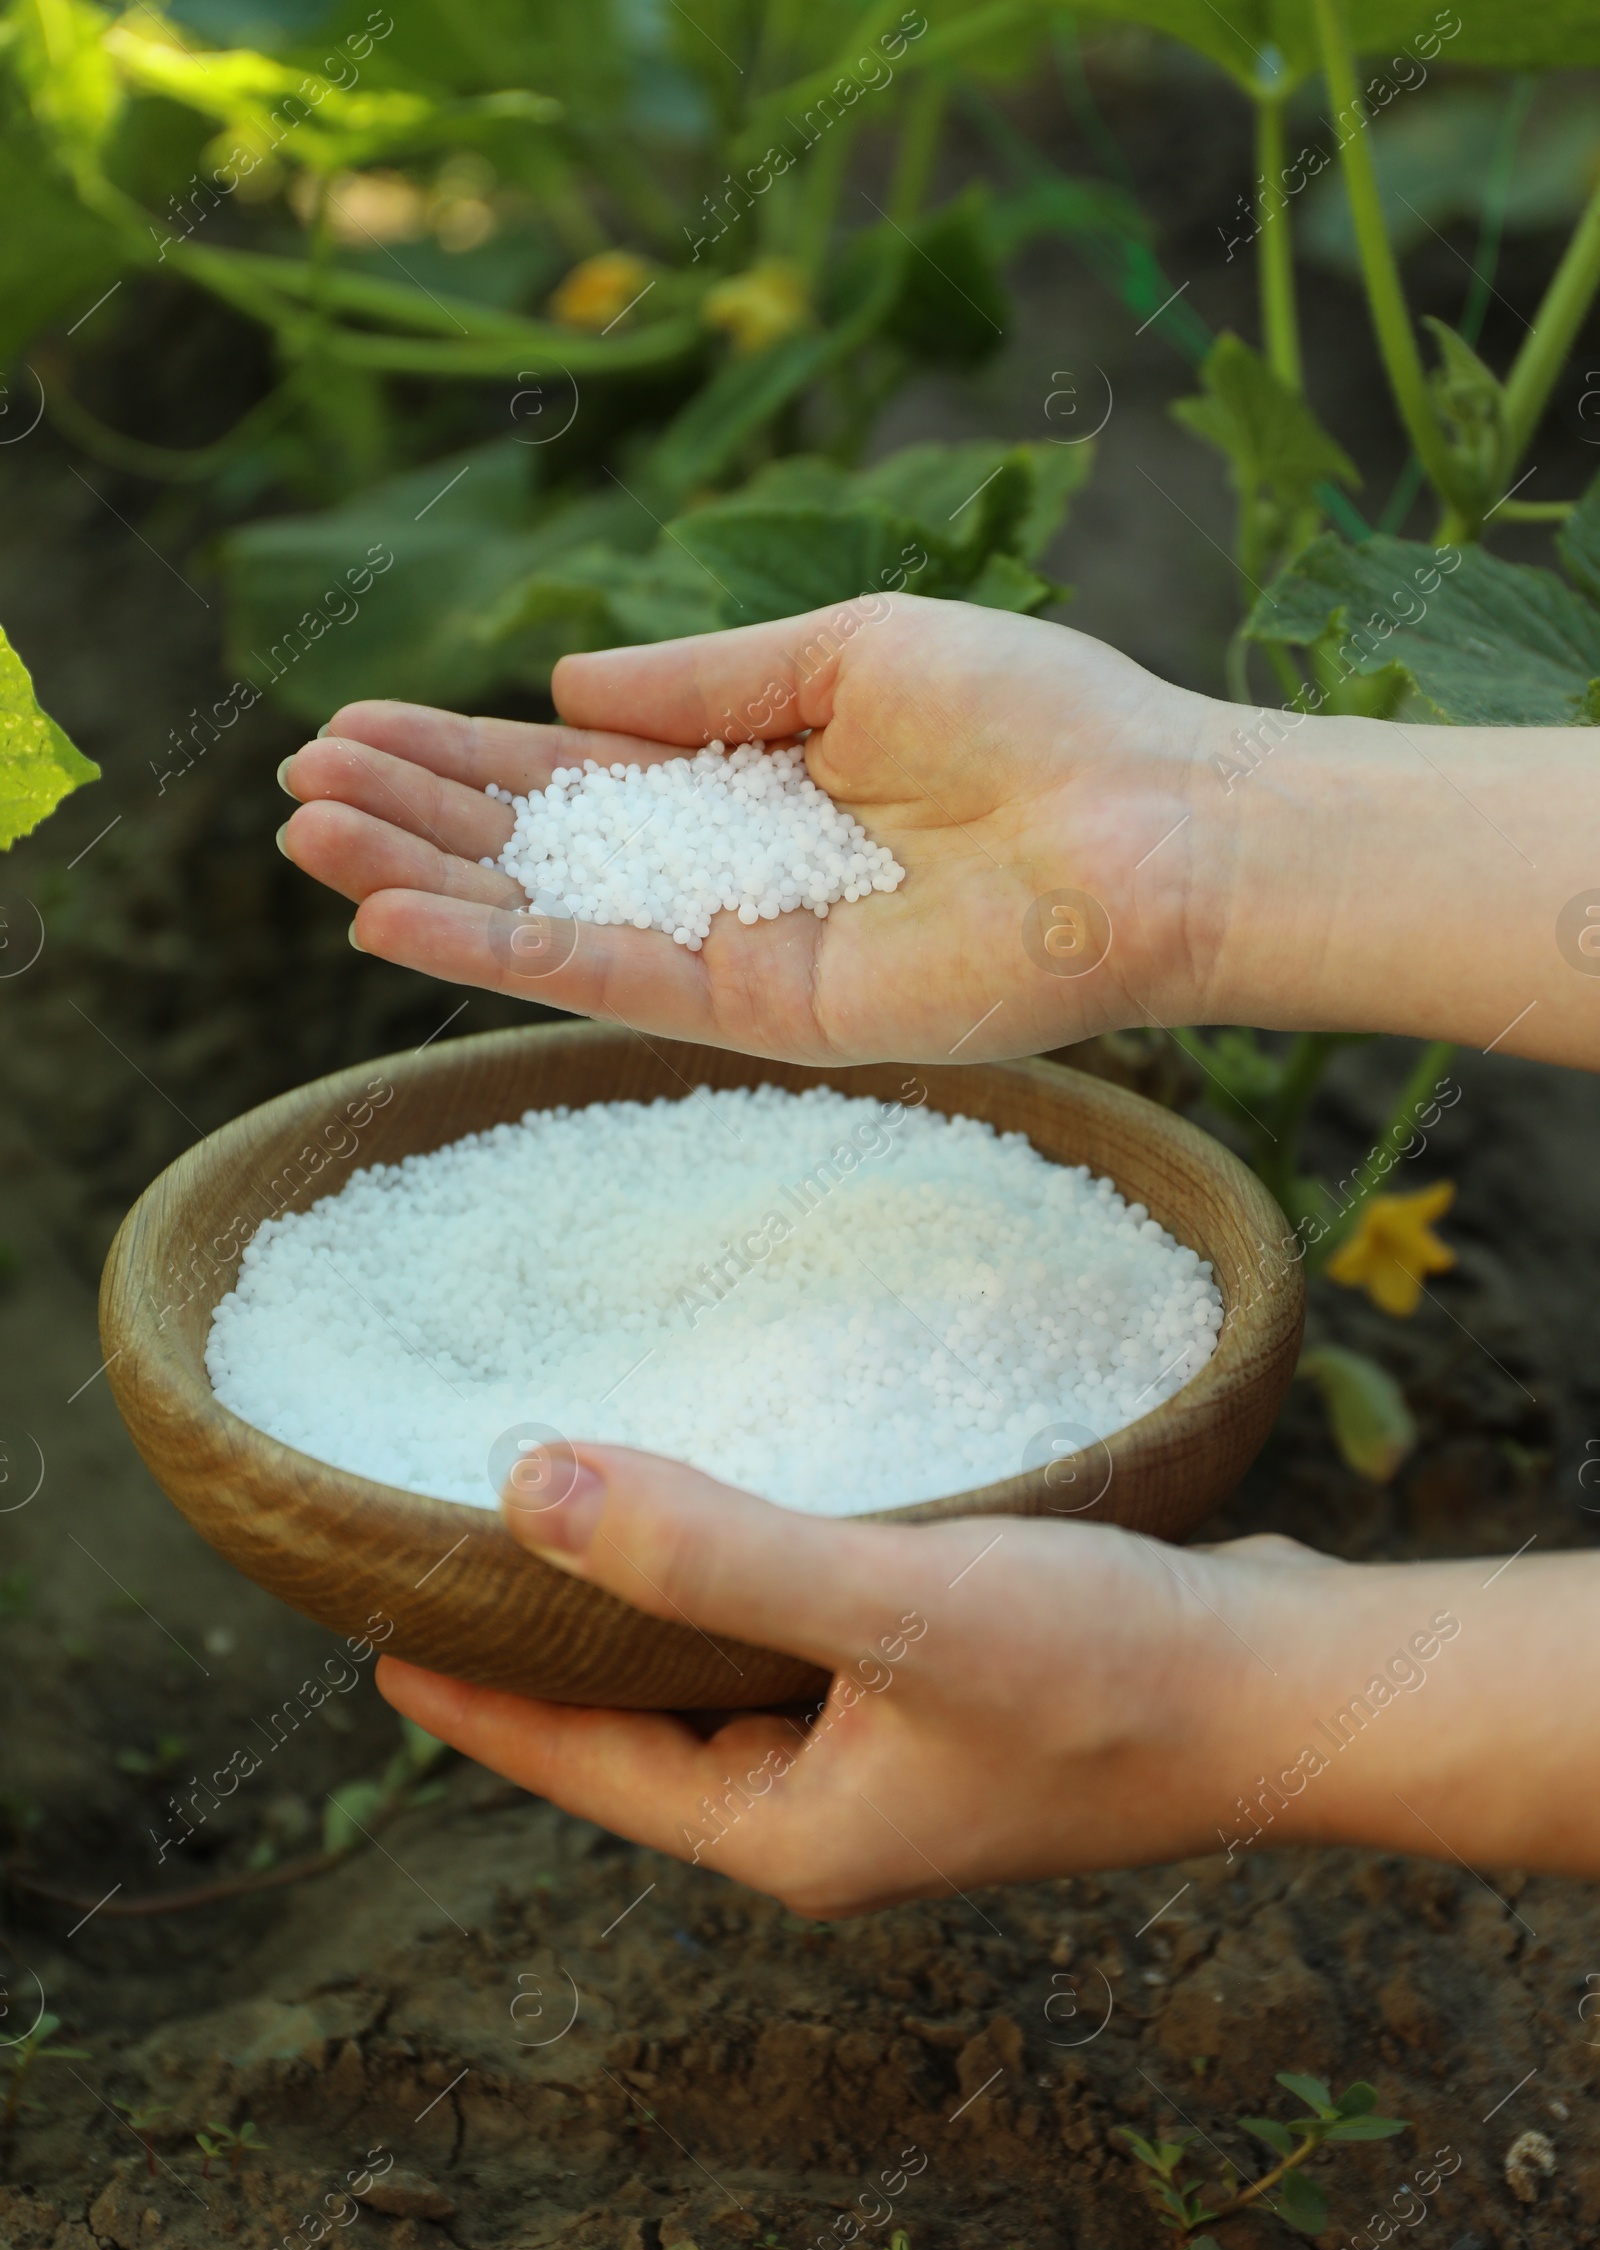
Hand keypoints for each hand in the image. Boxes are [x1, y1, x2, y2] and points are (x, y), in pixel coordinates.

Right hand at [277, 595, 1227, 1066]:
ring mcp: (741, 947)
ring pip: (552, 921)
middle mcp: (731, 869)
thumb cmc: (1037, 718)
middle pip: (540, 849)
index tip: (350, 730)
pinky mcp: (767, 1011)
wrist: (1150, 827)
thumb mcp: (846, 652)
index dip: (462, 752)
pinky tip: (400, 928)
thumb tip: (565, 685)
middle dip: (417, 820)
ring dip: (426, 888)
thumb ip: (703, 678)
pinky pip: (613, 982)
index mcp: (751, 775)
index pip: (574, 770)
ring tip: (310, 848)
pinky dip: (505, 955)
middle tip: (295, 793)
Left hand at [373, 1442, 1313, 1914]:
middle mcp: (832, 1809)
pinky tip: (753, 1496)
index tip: (380, 1639)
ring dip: (660, 1601)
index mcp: (792, 1831)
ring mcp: (897, 1752)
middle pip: (646, 1727)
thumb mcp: (889, 1603)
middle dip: (555, 1648)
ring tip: (581, 1515)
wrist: (1301, 1687)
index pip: (585, 1767)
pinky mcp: (953, 1688)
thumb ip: (709, 1552)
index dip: (477, 1701)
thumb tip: (525, 1487)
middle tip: (461, 1556)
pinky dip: (758, 1570)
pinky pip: (812, 1632)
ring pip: (731, 1674)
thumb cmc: (1110, 1673)